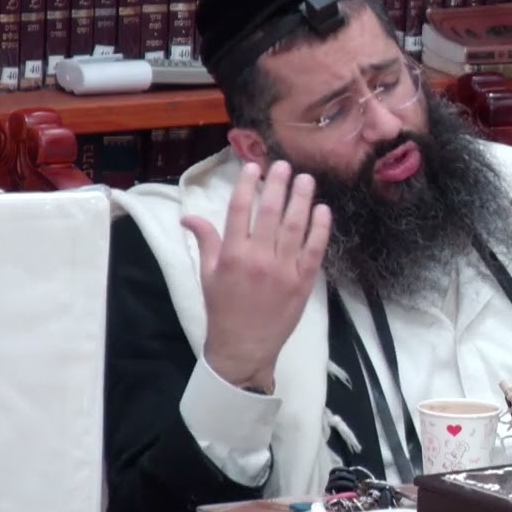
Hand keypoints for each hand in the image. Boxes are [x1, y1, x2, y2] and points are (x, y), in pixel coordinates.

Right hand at [181, 160, 331, 390]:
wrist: (244, 347)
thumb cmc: (223, 309)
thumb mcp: (208, 275)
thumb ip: (205, 241)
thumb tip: (188, 216)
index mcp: (232, 255)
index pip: (239, 211)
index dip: (247, 185)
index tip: (254, 166)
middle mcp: (259, 258)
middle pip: (269, 213)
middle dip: (277, 185)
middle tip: (284, 165)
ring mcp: (284, 269)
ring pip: (294, 227)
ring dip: (301, 199)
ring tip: (306, 179)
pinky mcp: (304, 281)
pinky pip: (314, 250)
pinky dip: (320, 229)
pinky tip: (322, 210)